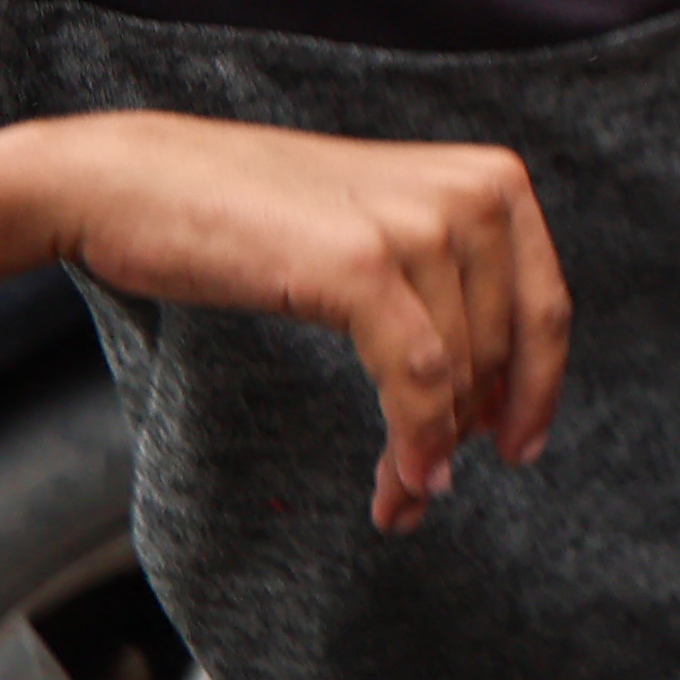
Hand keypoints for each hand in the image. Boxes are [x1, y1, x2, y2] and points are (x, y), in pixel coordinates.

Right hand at [35, 113, 565, 531]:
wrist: (136, 182)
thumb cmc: (249, 215)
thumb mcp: (379, 228)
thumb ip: (446, 285)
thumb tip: (494, 393)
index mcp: (491, 180)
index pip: (543, 306)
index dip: (538, 388)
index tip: (519, 446)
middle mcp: (474, 192)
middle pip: (505, 351)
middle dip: (472, 434)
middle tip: (426, 492)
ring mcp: (421, 224)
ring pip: (461, 375)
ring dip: (432, 452)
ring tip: (401, 499)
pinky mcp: (362, 264)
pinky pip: (417, 379)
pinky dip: (415, 440)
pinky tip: (400, 481)